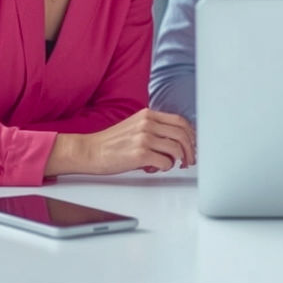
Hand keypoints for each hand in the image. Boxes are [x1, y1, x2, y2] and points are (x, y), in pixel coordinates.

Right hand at [47, 109, 195, 175]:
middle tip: (189, 160)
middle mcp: (148, 123)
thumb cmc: (111, 143)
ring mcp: (144, 138)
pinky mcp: (140, 154)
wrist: (89, 151)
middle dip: (190, 149)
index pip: (180, 121)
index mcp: (148, 115)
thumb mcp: (135, 126)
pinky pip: (166, 162)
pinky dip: (166, 167)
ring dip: (179, 160)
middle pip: (182, 134)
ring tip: (174, 165)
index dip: (190, 135)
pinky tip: (156, 168)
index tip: (192, 145)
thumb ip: (154, 129)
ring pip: (176, 149)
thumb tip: (176, 142)